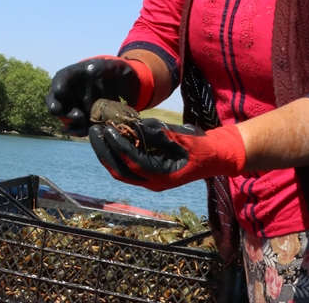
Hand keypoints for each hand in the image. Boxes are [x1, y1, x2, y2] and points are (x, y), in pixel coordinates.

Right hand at [46, 57, 146, 135]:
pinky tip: (85, 131)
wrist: (130, 89)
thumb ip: (103, 67)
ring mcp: (77, 106)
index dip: (58, 84)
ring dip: (68, 121)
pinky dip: (77, 130)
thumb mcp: (116, 67)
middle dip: (58, 108)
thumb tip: (88, 70)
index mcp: (76, 75)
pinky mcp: (84, 119)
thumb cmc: (120, 74)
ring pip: (63, 115)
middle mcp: (72, 91)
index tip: (60, 91)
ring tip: (83, 124)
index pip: (61, 78)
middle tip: (74, 113)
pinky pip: (75, 126)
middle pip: (54, 99)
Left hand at [89, 119, 245, 191]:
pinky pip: (127, 169)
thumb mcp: (181, 136)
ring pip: (120, 172)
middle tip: (93, 132)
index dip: (118, 145)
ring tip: (96, 135)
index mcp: (163, 176)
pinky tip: (109, 141)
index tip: (107, 129)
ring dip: (106, 154)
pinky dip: (116, 156)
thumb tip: (133, 126)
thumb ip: (158, 133)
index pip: (133, 162)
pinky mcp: (149, 176)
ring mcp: (150, 182)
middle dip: (104, 152)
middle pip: (120, 171)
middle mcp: (154, 183)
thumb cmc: (201, 146)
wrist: (215, 158)